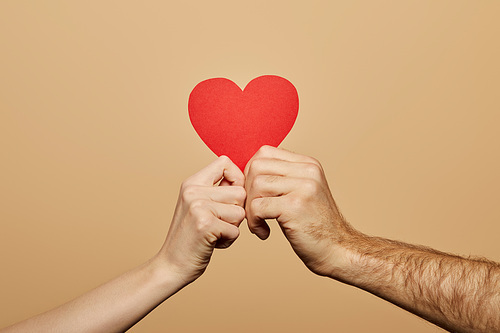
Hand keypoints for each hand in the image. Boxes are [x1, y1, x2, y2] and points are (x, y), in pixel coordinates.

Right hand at [159, 156, 245, 285]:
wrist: (171, 265)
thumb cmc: (192, 236)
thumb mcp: (199, 205)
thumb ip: (219, 190)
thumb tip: (248, 176)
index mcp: (192, 182)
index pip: (224, 161)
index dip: (237, 177)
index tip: (231, 196)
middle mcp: (193, 191)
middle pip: (240, 191)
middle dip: (236, 210)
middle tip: (219, 222)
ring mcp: (198, 207)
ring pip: (240, 212)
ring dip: (233, 227)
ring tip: (215, 232)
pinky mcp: (205, 225)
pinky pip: (236, 230)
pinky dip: (228, 241)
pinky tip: (212, 243)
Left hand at [245, 146, 355, 276]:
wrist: (338, 251)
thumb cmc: (314, 226)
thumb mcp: (302, 193)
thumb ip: (282, 178)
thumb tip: (248, 171)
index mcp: (308, 164)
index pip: (265, 153)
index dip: (250, 174)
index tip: (254, 195)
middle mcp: (308, 170)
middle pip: (256, 166)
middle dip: (247, 190)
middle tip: (253, 212)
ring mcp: (304, 187)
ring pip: (256, 185)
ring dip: (250, 208)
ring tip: (258, 223)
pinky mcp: (295, 206)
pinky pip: (258, 206)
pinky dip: (254, 222)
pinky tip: (264, 232)